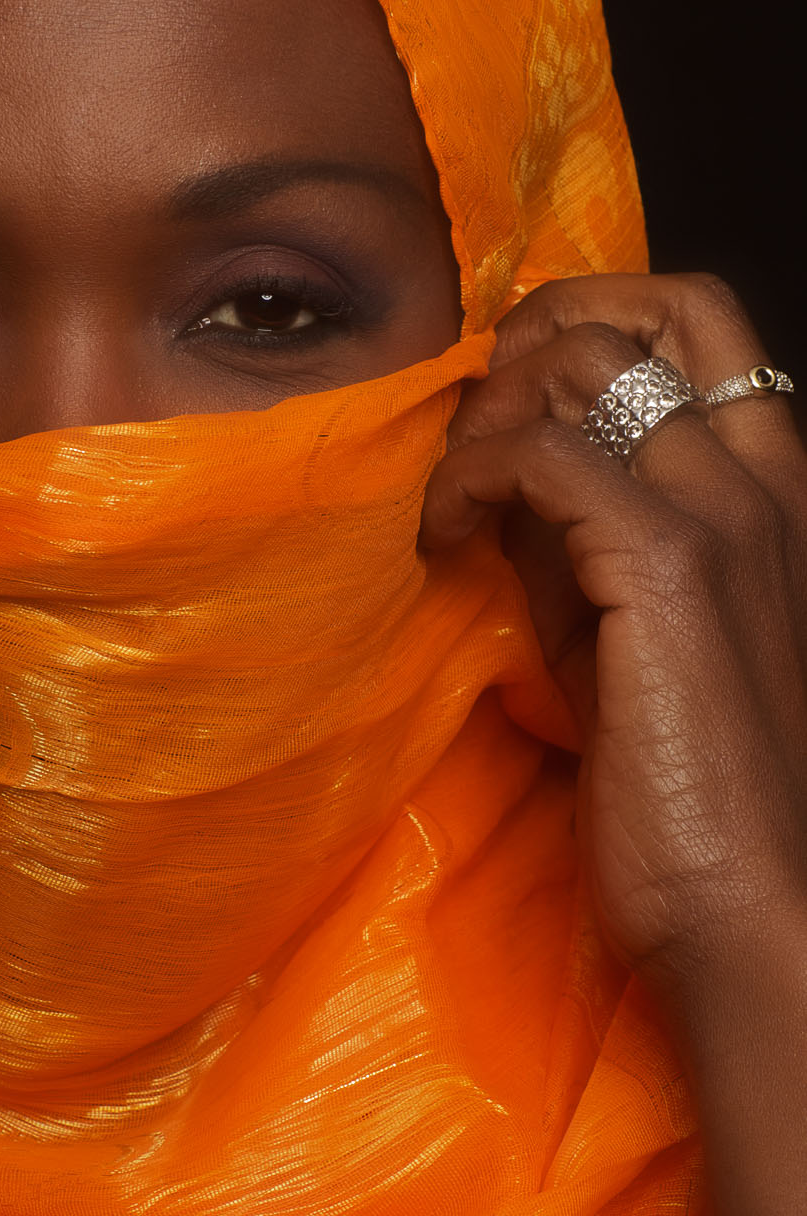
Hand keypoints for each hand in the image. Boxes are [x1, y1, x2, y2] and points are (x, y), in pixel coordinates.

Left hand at [422, 272, 806, 983]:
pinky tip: (442, 542)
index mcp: (776, 490)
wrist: (753, 912)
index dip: (588, 321)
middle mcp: (765, 479)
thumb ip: (583, 544)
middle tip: (473, 423)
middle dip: (538, 330)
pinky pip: (538, 452)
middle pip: (656, 303)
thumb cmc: (694, 793)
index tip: (509, 398)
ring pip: (586, 363)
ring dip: (490, 409)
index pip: (702, 320)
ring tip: (453, 499)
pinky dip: (468, 478)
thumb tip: (501, 478)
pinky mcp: (666, 564)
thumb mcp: (630, 635)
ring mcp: (724, 513)